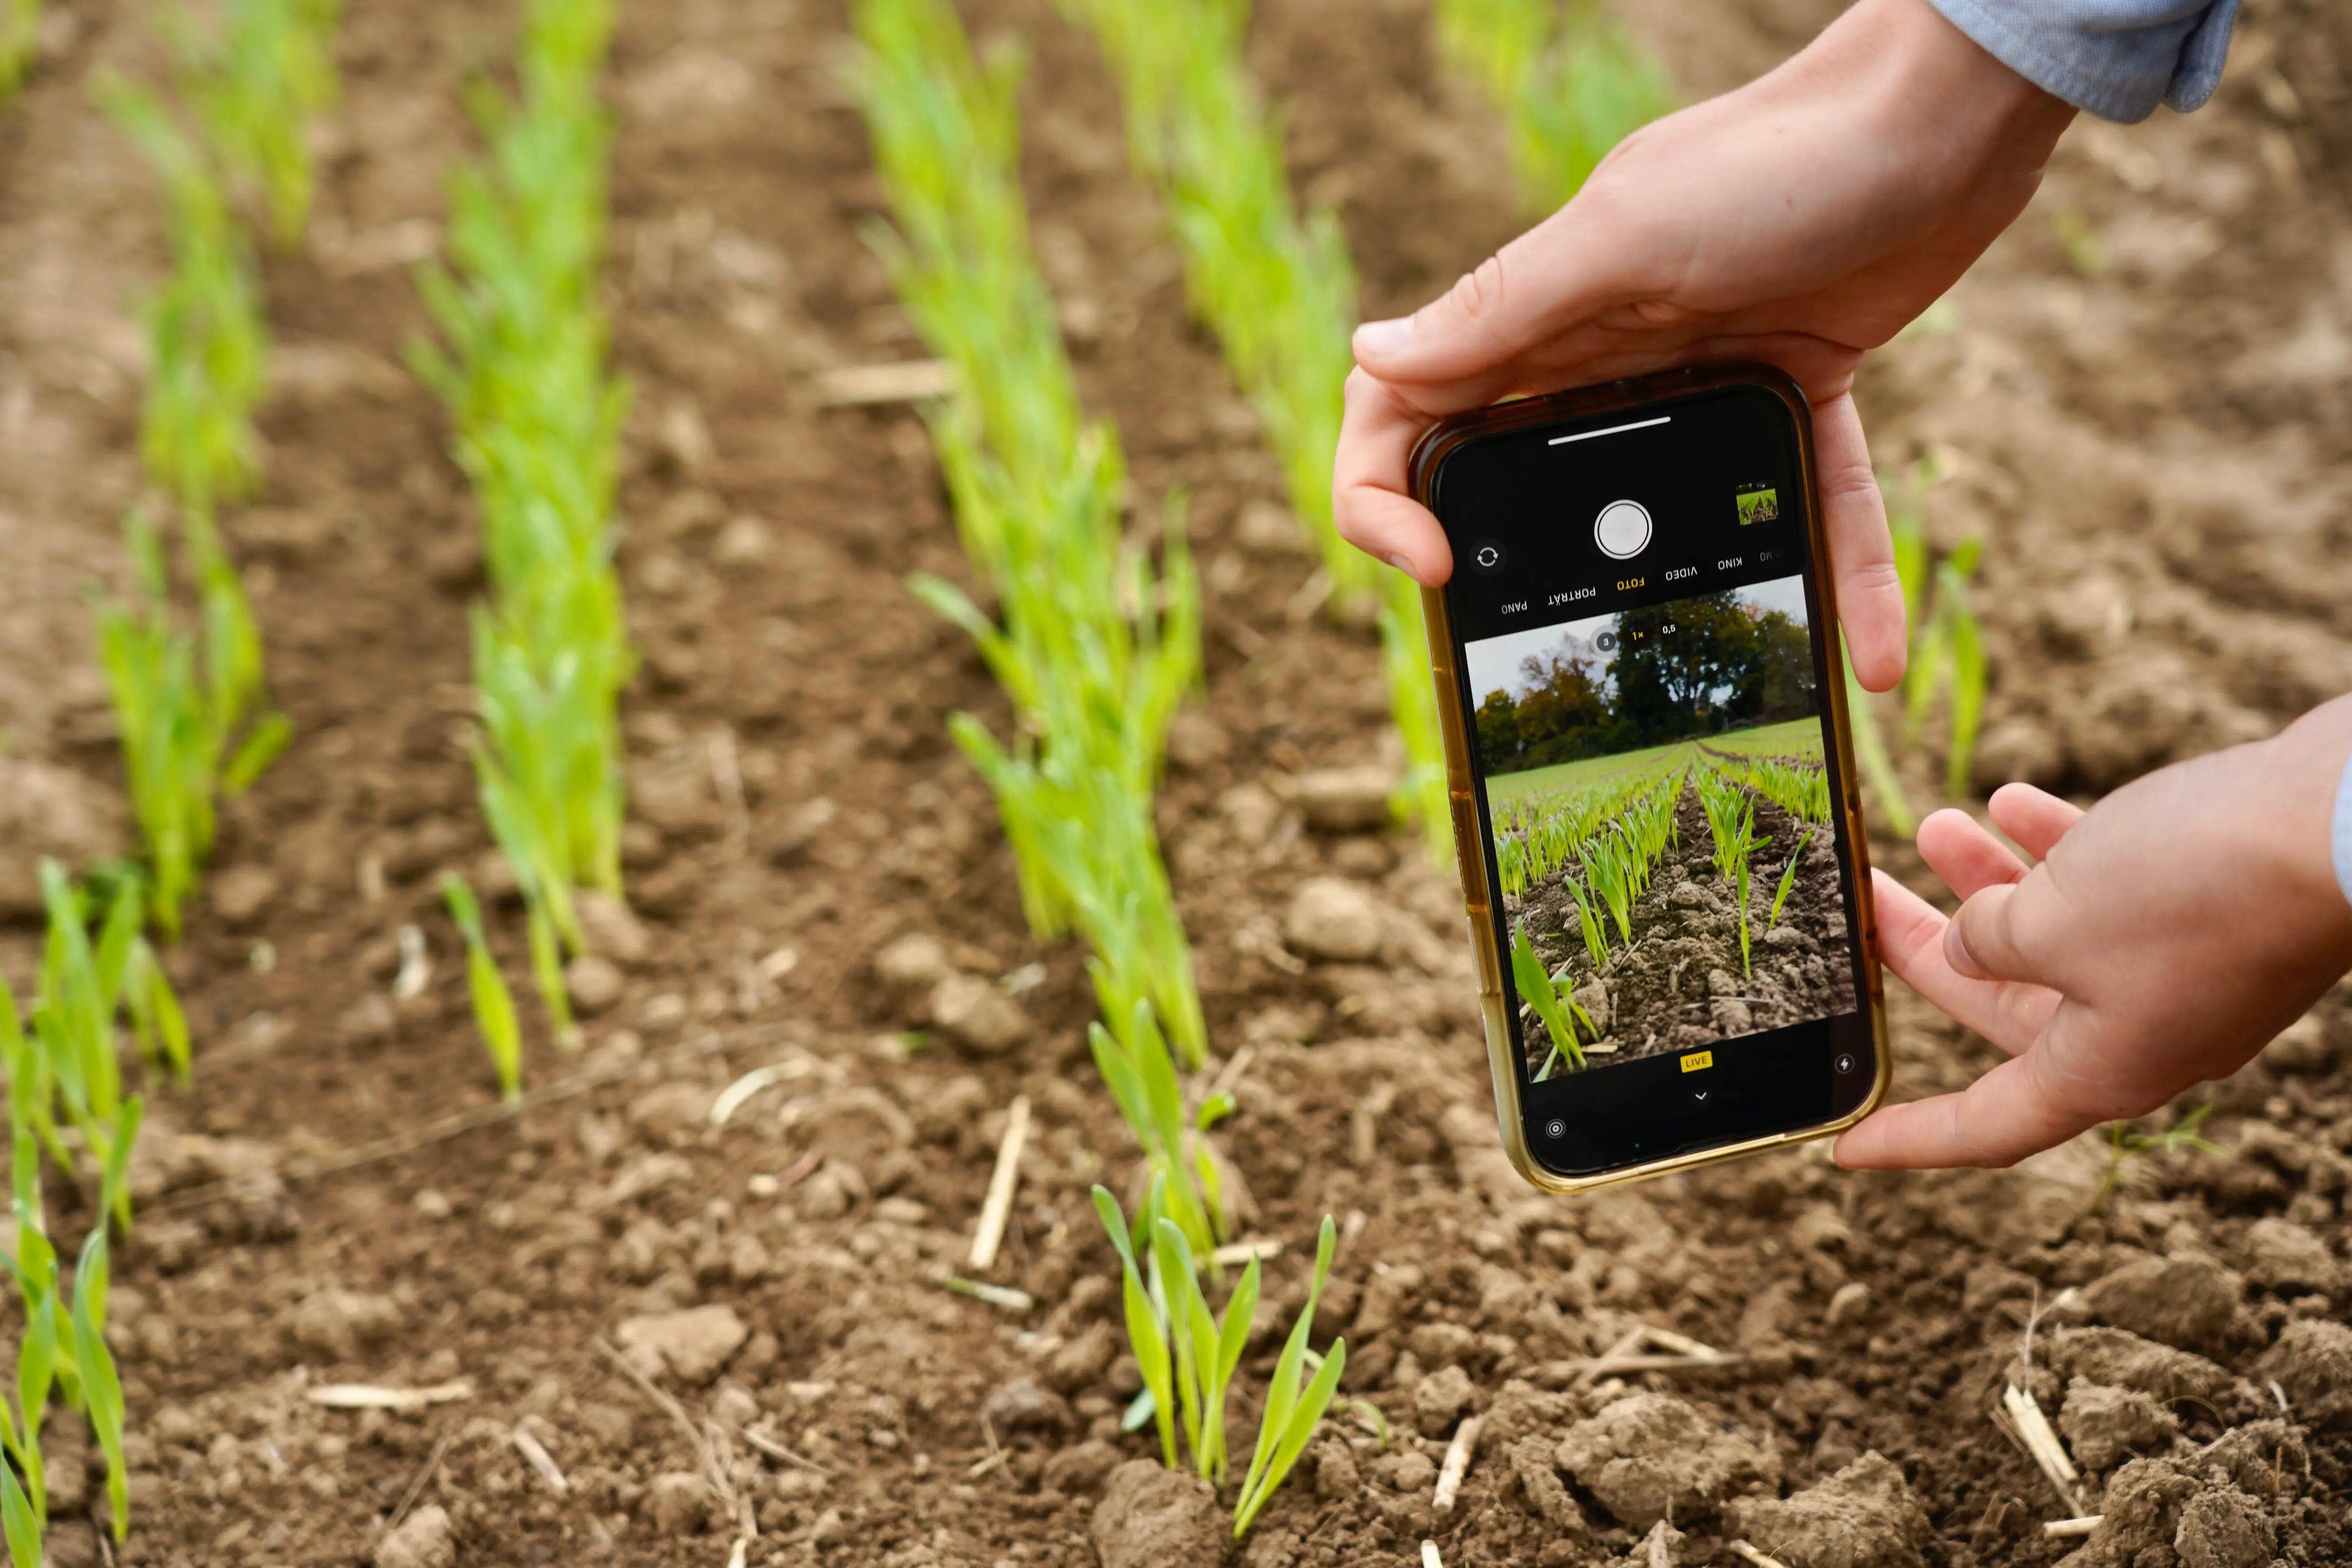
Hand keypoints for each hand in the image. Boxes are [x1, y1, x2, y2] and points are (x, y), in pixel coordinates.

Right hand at [1332, 0, 2075, 691]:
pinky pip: (1812, 509)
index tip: (1432, 565)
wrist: (1942, 119)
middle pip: (1519, 487)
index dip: (1385, 494)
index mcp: (1539, 318)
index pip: (1409, 411)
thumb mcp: (1626, 236)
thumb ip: (1504, 306)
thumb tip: (1371, 356)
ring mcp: (1699, 385)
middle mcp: (1603, 358)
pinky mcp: (1794, 397)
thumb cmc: (1779, 158)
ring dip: (1686, 601)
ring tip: (1711, 690)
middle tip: (1539, 656)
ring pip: (1665, 523)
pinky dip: (1846, 578)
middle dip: (1518, 582)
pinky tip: (1877, 659)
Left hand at [1836, 699, 2351, 1169]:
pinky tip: (2013, 798)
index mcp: (2102, 1069)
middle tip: (1867, 895)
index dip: (1911, 1138)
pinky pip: (2109, 890)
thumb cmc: (2197, 889)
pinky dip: (2059, 849)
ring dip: (1988, 880)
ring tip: (1929, 822)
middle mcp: (2141, 1032)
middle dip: (1929, 948)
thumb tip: (1974, 942)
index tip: (1841, 1148)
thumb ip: (1992, 940)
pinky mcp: (2209, 907)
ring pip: (2053, 935)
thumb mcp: (2053, 922)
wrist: (2346, 821)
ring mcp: (2180, 971)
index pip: (1985, 1126)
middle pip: (2002, 1006)